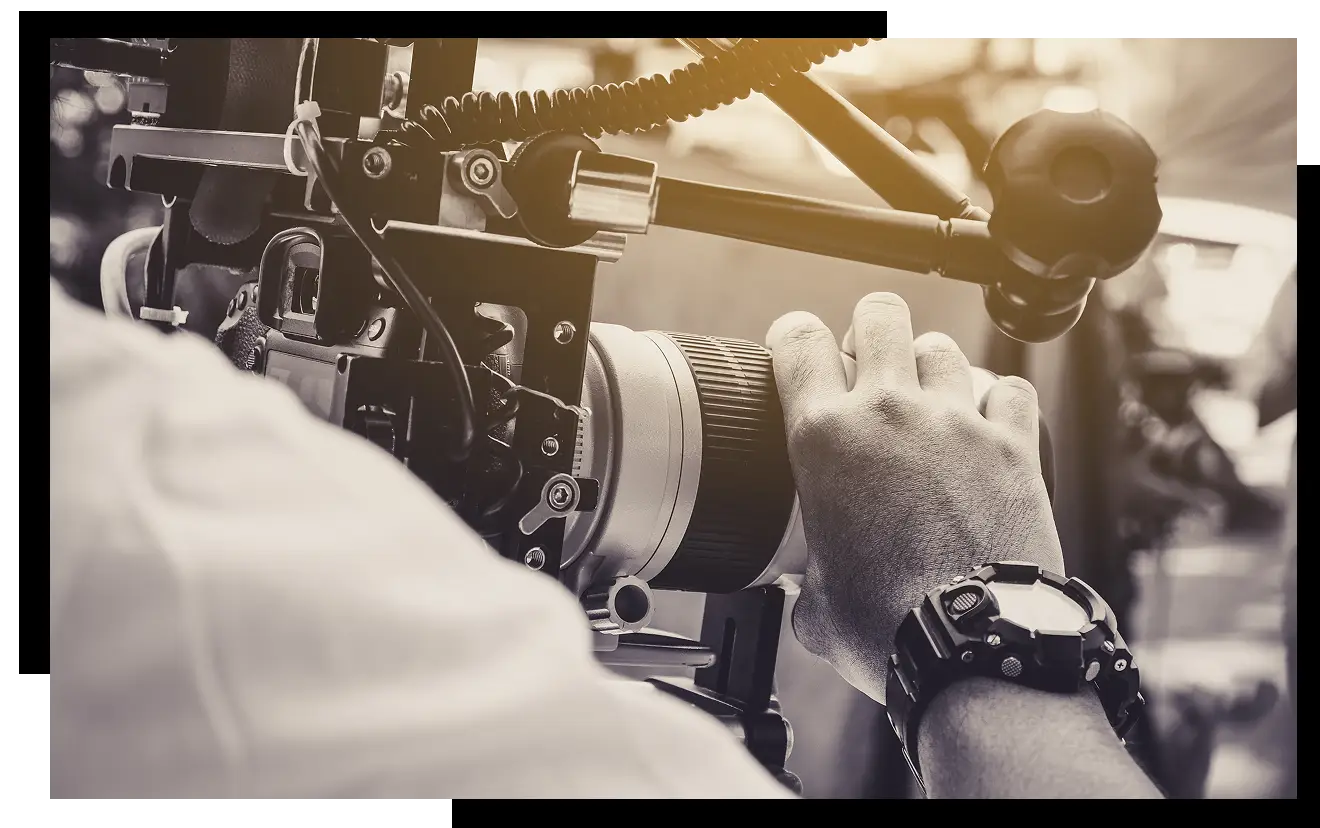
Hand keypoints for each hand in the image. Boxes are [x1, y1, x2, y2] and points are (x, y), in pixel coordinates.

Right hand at [766, 293, 1063, 702]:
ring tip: (925, 403)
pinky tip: (984, 425)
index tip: (798, 351)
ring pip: (940, 346)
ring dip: (928, 367)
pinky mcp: (1013, 445)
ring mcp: (957, 422)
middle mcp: (890, 412)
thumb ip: (803, 574)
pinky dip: (995, 399)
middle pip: (879, 314)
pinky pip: (1008, 388)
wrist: (973, 648)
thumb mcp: (814, 599)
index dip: (793, 337)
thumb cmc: (887, 628)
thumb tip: (802, 589)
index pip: (796, 341)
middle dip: (869, 329)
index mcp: (824, 438)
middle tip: (867, 362)